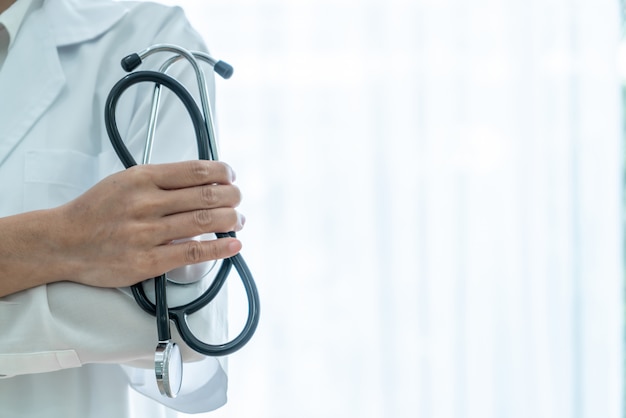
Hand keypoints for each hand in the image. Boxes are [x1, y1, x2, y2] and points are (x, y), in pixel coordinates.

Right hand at [52, 160, 243, 287]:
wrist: (63, 242)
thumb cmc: (95, 211)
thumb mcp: (125, 181)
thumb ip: (160, 180)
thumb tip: (200, 181)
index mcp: (142, 178)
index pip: (195, 170)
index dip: (222, 173)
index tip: (231, 177)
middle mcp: (146, 202)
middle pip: (204, 195)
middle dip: (231, 196)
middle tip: (238, 199)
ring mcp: (147, 232)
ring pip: (202, 222)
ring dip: (230, 220)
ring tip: (238, 220)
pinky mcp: (147, 261)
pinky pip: (191, 253)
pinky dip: (218, 248)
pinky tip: (233, 245)